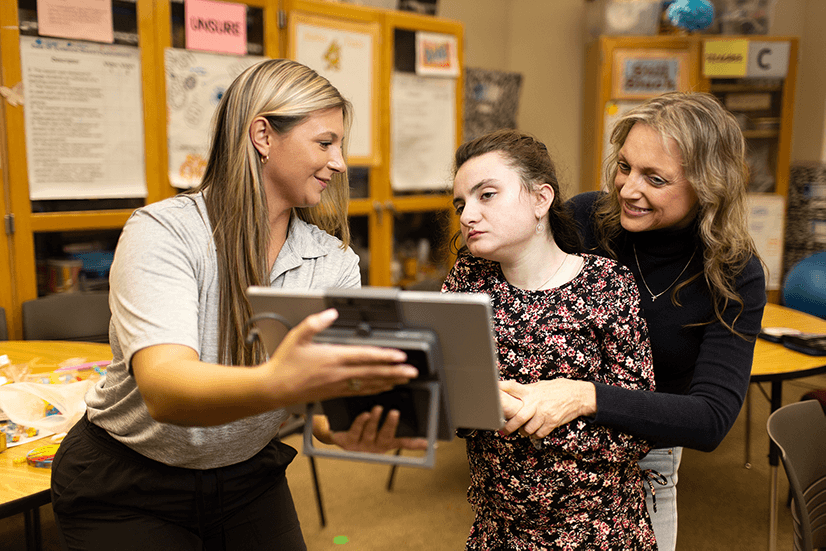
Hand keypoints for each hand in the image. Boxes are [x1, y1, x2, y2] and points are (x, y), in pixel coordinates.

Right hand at [263, 309, 419, 405]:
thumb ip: (315, 323)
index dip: (384, 356)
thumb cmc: (284, 363)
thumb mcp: (296, 337)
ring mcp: (338, 385)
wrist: (274, 389)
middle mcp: (338, 374)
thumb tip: (332, 313)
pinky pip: (361, 391)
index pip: (364, 357)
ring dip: (390, 381)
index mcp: (332, 358)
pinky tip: (385, 388)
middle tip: (413, 371)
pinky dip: (376, 389)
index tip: (400, 355)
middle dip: (395, 372)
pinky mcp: (335, 393)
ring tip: (405, 379)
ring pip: (370, 384)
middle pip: (373, 372)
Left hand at [313, 409, 427, 453]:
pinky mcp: (348, 442)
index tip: (426, 442)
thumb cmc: (365, 432)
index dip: (415, 444)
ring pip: (369, 432)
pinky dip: (360, 423)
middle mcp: (375, 447)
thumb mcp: (383, 431)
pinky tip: (364, 414)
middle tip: (395, 413)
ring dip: (374, 420)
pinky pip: (355, 432)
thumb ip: (400, 431)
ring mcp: (361, 446)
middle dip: (390, 425)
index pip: (404, 443)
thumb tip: (420, 430)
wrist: (340, 436)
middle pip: (385, 437)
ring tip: (378, 408)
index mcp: (386, 443)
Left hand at [498, 379, 596, 438]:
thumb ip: (528, 390)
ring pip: (528, 429)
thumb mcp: (541, 386)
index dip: (501, 388)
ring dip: (523, 432)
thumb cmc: (558, 389)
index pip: (513, 388)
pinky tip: (535, 431)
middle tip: (504, 430)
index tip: (492, 391)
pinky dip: (535, 434)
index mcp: (531, 391)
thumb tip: (512, 390)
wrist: (578, 395)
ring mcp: (544, 413)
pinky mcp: (552, 422)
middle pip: (518, 417)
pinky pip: (539, 433)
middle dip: (509, 427)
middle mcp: (536, 402)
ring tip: (523, 430)